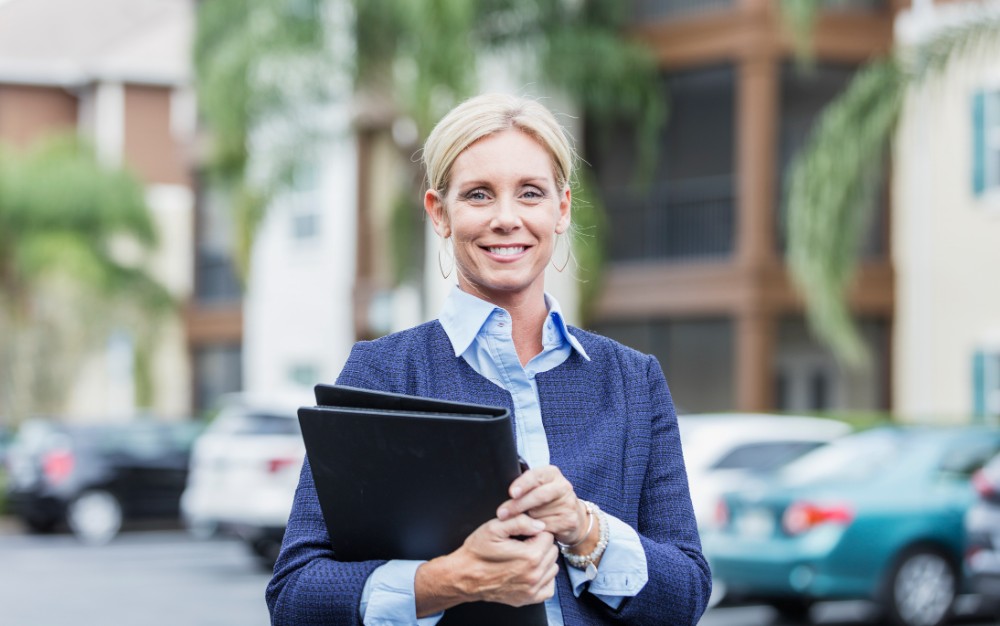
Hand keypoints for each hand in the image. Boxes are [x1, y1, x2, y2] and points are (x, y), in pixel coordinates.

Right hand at [414, 514, 557, 614]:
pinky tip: (530, 571)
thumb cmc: (477, 552)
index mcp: (530, 556)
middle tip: (522, 544)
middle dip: (540, 545)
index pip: (548, 536)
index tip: (523, 535)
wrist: (464, 576)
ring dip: (543, 561)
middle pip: (552, 551)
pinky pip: (549, 587)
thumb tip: (540, 525)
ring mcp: (532, 589)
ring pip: (553, 568)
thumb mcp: (494, 528)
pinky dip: (544, 578)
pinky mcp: (528, 599)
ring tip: (525, 557)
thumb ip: (520, 522)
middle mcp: (534, 575)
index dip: (535, 531)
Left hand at [497, 465, 588, 547]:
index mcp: (552, 474)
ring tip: (520, 522)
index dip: (523, 484)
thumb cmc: (545, 500)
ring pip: (540, 514)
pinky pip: (546, 527)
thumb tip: (499, 492)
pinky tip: (532, 530)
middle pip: (538, 495)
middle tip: (502, 513)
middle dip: (518, 505)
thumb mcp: (535, 488)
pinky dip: (535, 531)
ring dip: (526, 520)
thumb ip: (523, 487)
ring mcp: (568, 504)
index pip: (536, 476)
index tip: (512, 493)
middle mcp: (563, 486)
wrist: (572, 516)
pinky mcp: (570, 521)